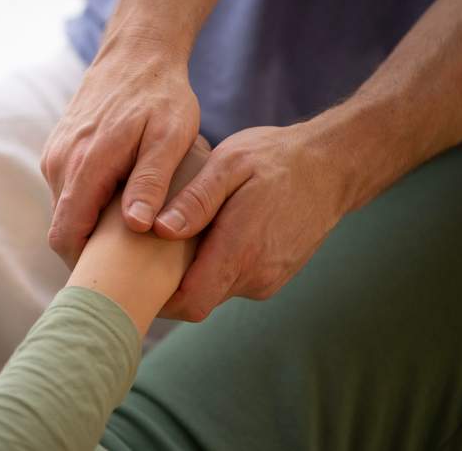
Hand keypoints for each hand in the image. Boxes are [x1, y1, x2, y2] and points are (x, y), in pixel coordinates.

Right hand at [41, 43, 199, 266]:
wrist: (137, 53)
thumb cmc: (161, 96)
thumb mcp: (170, 137)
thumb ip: (151, 181)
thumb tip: (135, 226)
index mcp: (85, 165)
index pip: (66, 236)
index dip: (85, 268)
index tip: (113, 289)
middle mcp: (59, 162)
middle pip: (63, 230)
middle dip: (90, 255)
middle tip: (128, 273)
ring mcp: (55, 155)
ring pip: (65, 212)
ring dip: (90, 230)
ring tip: (129, 243)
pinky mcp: (60, 149)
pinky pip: (68, 192)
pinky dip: (88, 208)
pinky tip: (120, 210)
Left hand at [153, 124, 348, 320]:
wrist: (332, 167)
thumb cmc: (275, 159)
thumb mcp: (230, 165)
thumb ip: (196, 200)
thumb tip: (160, 230)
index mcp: (241, 250)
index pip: (188, 302)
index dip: (155, 298)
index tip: (129, 277)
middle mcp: (256, 275)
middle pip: (197, 300)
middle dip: (167, 284)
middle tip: (139, 254)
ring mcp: (268, 279)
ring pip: (214, 291)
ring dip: (191, 274)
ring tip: (170, 240)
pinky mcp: (274, 276)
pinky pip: (233, 281)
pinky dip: (213, 267)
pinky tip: (204, 238)